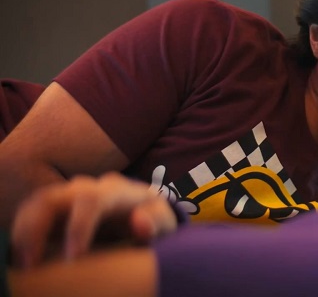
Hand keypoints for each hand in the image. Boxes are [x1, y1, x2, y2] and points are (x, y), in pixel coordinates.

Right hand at [11, 172, 176, 267]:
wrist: (142, 212)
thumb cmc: (153, 219)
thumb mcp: (163, 222)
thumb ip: (157, 221)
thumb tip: (140, 223)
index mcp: (115, 190)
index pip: (90, 200)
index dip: (78, 227)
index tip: (74, 258)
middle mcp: (86, 188)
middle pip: (52, 197)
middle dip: (36, 228)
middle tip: (31, 263)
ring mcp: (68, 195)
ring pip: (35, 203)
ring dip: (23, 231)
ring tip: (23, 263)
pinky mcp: (55, 208)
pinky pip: (30, 212)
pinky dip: (22, 231)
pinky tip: (23, 256)